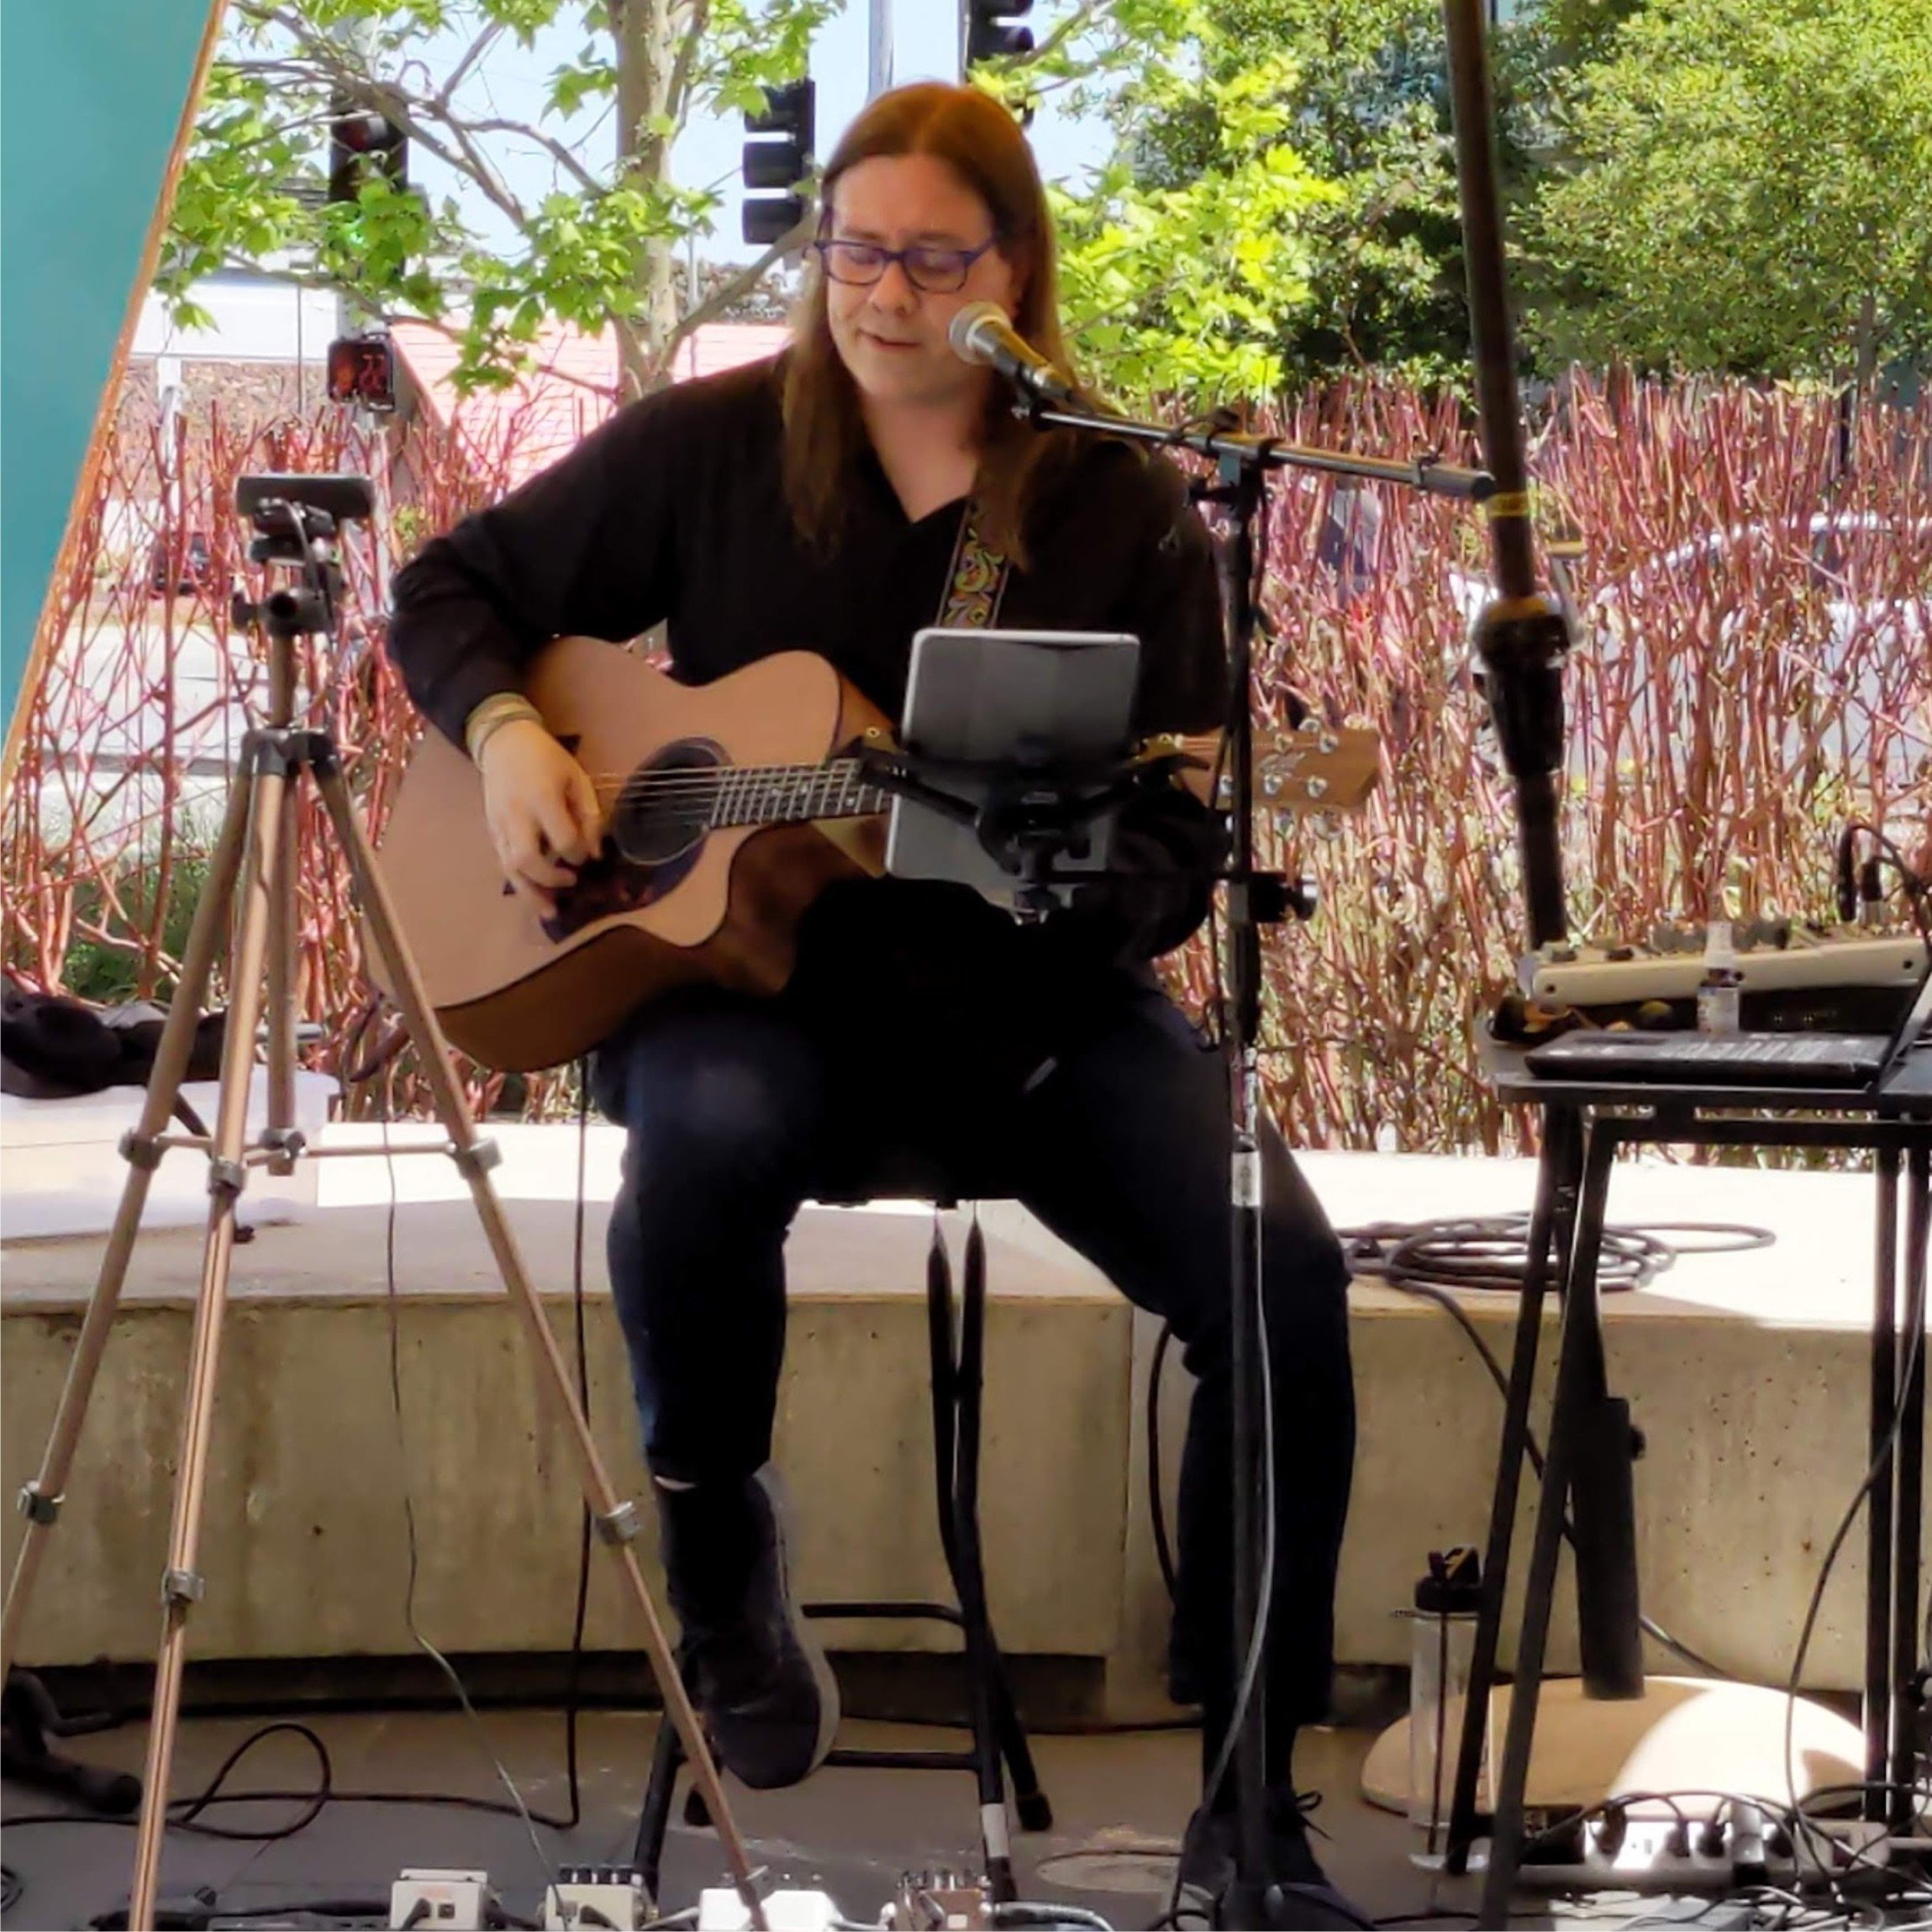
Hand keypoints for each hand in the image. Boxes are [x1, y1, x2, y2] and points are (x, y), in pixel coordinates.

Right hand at [477, 719, 601, 913]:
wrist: (503, 742)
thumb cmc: (547, 759)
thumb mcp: (577, 778)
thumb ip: (588, 815)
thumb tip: (595, 854)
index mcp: (542, 799)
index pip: (562, 840)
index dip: (579, 854)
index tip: (588, 856)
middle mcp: (516, 816)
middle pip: (527, 860)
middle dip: (550, 880)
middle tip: (572, 883)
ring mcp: (499, 825)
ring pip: (510, 868)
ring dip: (530, 893)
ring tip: (550, 913)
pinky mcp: (491, 831)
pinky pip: (503, 863)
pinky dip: (519, 882)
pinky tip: (534, 895)